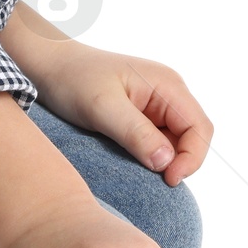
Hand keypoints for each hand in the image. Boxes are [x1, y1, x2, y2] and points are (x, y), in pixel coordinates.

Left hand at [0, 5, 212, 184]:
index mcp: (167, 84)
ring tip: (136, 170)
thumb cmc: (73, 79)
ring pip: (175, 144)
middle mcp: (167, 93)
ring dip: (163, 161)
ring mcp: (155, 105)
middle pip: (192, 138)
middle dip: (179, 162)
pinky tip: (130, 163)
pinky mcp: (141, 117)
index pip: (199, 128)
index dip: (192, 158)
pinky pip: (157, 143)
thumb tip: (167, 162)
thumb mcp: (102, 107)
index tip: (168, 180)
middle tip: (154, 182)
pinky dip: (149, 157)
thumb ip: (135, 133)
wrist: (48, 65)